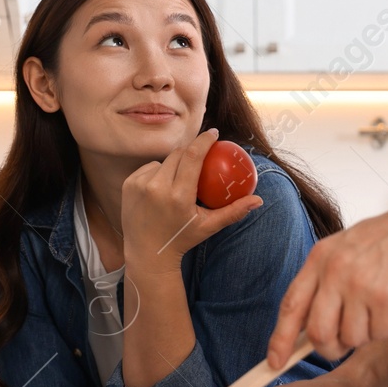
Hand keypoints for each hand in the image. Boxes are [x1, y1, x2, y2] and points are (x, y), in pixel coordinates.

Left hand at [121, 129, 261, 274]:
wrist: (147, 253)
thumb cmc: (182, 239)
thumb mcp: (209, 226)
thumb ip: (234, 212)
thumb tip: (259, 200)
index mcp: (178, 196)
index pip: (192, 156)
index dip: (204, 140)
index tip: (213, 133)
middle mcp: (157, 188)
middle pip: (178, 155)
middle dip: (190, 151)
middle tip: (200, 154)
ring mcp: (140, 185)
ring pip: (163, 161)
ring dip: (173, 165)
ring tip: (179, 180)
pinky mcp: (129, 184)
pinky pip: (148, 168)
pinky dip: (157, 173)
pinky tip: (160, 188)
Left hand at [265, 197, 387, 364]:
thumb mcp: (348, 246)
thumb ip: (326, 279)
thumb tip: (306, 325)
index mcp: (321, 256)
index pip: (291, 305)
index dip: (279, 338)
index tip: (274, 361)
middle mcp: (337, 270)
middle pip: (318, 333)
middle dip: (330, 347)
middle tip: (346, 341)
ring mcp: (362, 285)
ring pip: (352, 338)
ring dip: (368, 333)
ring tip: (383, 306)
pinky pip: (381, 335)